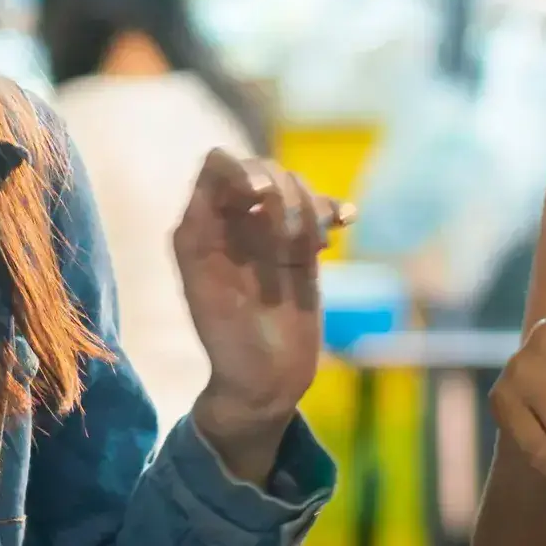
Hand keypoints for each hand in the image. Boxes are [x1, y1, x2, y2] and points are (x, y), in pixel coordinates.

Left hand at [176, 152, 332, 472]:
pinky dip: (334, 210)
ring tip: (314, 245)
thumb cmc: (226, 337)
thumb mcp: (204, 281)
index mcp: (202, 225)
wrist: (263, 381)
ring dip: (310, 206)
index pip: (220, 164)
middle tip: (289, 235)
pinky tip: (344, 223)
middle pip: (264, 169)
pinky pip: (321, 212)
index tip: (259, 195)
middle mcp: (234, 222)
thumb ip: (207, 227)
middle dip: (283, 191)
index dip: (243, 169)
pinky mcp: (301, 249)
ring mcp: (269, 234)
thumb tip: (241, 183)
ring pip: (296, 187)